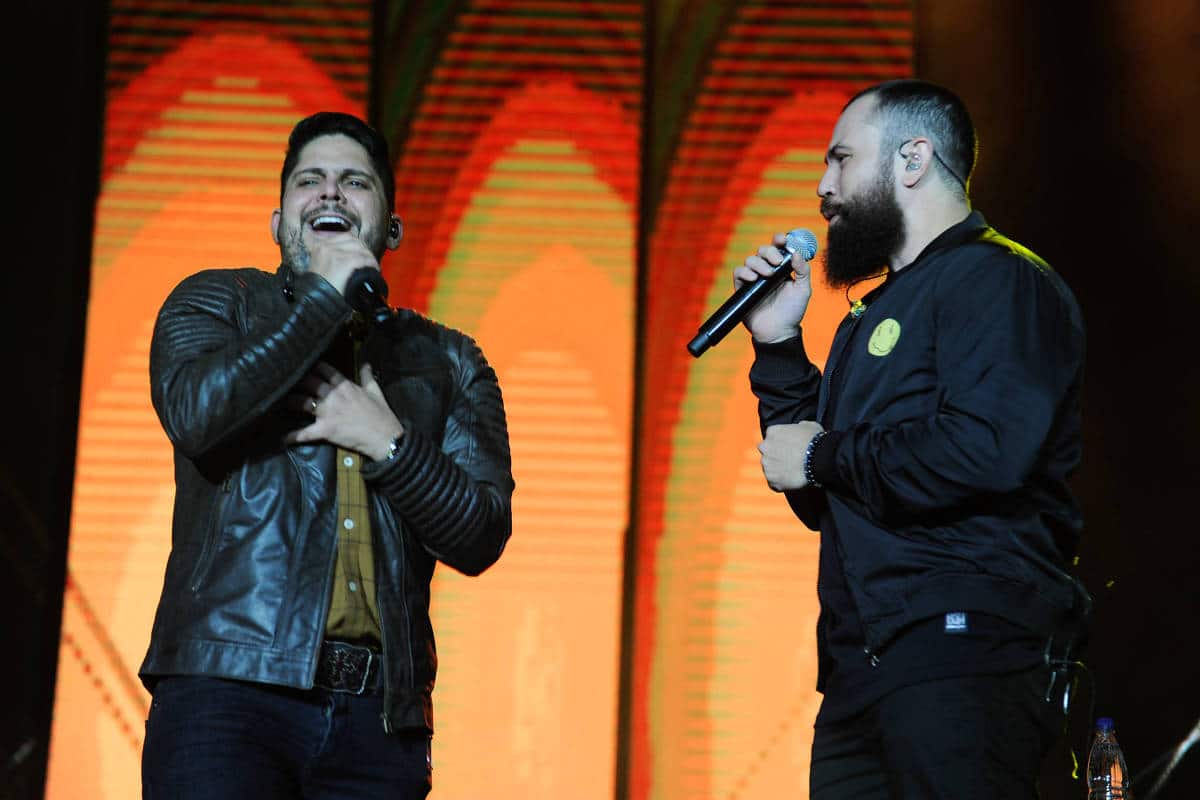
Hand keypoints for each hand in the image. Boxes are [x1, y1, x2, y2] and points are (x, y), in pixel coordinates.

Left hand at [286, 362, 403, 459]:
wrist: (384, 437)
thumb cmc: (382, 415)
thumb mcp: (376, 392)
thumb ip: (367, 376)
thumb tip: (365, 364)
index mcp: (346, 386)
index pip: (325, 370)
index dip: (313, 366)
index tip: (303, 363)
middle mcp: (334, 396)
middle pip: (309, 383)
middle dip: (297, 380)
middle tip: (286, 380)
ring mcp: (328, 413)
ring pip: (302, 402)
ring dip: (290, 401)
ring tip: (279, 400)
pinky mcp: (325, 430)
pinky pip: (305, 432)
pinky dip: (293, 436)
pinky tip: (282, 438)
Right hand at [306, 234, 379, 295]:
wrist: (316, 300)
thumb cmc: (318, 288)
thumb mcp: (319, 267)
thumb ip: (329, 257)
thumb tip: (346, 255)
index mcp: (320, 246)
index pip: (343, 236)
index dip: (355, 243)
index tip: (360, 251)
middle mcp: (326, 247)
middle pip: (352, 240)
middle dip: (363, 249)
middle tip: (368, 258)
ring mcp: (335, 253)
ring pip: (359, 248)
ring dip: (368, 255)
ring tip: (371, 264)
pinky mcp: (344, 262)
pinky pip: (363, 258)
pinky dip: (371, 263)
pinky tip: (373, 268)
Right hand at [733, 232, 814, 342]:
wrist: (778, 331)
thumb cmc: (792, 312)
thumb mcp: (803, 290)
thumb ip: (803, 270)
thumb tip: (797, 252)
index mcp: (783, 268)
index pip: (779, 248)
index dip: (779, 240)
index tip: (783, 239)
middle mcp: (768, 270)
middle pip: (763, 250)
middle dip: (770, 252)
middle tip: (777, 262)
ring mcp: (755, 278)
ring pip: (751, 259)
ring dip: (759, 263)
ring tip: (767, 276)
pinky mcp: (743, 288)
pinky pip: (738, 272)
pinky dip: (745, 272)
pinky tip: (753, 278)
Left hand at [758, 421, 823, 490]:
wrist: (818, 459)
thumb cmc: (815, 440)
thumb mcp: (809, 425)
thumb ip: (799, 426)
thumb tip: (799, 427)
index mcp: (772, 432)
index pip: (771, 437)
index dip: (780, 442)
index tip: (789, 447)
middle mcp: (765, 447)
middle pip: (766, 451)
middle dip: (774, 455)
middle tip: (789, 460)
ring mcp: (767, 465)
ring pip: (769, 468)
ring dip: (777, 470)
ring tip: (791, 472)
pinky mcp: (772, 480)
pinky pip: (773, 483)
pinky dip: (780, 483)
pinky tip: (791, 481)